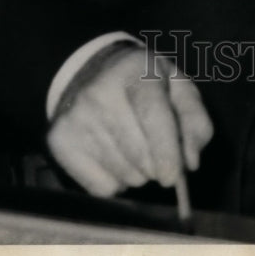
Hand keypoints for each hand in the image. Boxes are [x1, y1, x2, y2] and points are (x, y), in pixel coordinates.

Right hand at [46, 45, 212, 196]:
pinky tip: (114, 155)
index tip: (172, 176)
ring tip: (134, 146)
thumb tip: (190, 162)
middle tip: (158, 150)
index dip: (166, 150)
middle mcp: (101, 91)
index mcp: (136, 69)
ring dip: (139, 173)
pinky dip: (116, 182)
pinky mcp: (60, 140)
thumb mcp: (178, 87)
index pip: (152, 115)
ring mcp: (77, 116)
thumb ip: (194, 120)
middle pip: (139, 152)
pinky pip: (101, 186)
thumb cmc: (145, 83)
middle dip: (157, 163)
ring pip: (123, 174)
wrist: (93, 72)